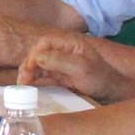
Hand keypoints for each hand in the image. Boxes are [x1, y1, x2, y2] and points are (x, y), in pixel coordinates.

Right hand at [16, 30, 134, 103]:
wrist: (112, 91)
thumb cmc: (100, 78)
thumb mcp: (82, 69)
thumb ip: (60, 61)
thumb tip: (37, 57)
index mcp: (69, 42)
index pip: (45, 43)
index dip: (34, 54)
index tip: (30, 68)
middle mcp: (63, 50)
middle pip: (38, 52)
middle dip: (28, 65)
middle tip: (23, 80)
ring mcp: (60, 61)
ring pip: (37, 63)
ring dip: (28, 72)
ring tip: (23, 84)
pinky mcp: (59, 73)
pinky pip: (42, 73)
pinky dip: (34, 78)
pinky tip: (28, 85)